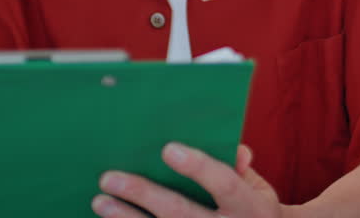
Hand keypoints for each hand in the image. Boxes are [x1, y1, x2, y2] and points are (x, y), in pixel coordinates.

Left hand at [92, 143, 287, 217]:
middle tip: (110, 177)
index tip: (168, 149)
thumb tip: (235, 150)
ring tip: (100, 201)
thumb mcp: (259, 190)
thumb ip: (242, 170)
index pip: (226, 184)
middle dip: (144, 194)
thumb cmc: (253, 211)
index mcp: (251, 208)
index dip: (199, 168)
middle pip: (180, 213)